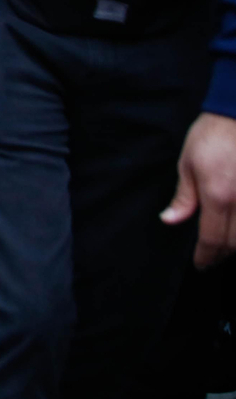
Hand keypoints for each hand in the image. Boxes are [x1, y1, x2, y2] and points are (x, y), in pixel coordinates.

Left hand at [162, 112, 235, 267]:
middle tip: (212, 256)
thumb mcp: (188, 163)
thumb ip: (184, 196)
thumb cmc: (212, 135)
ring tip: (227, 245)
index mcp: (218, 195)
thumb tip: (171, 220)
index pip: (212, 238)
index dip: (206, 256)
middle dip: (223, 254)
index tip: (201, 264)